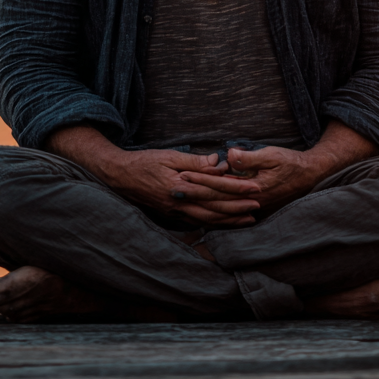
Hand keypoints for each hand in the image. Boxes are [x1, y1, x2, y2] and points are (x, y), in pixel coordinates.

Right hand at [105, 148, 261, 225]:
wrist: (120, 176)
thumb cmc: (144, 162)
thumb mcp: (169, 156)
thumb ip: (194, 162)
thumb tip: (217, 162)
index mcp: (180, 188)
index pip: (215, 190)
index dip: (236, 189)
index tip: (255, 188)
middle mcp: (179, 204)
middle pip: (215, 209)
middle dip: (238, 209)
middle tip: (258, 206)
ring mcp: (175, 213)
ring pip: (208, 220)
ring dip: (229, 220)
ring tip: (248, 219)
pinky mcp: (172, 215)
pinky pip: (197, 222)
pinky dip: (214, 223)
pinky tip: (224, 223)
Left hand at [180, 146, 316, 215]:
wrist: (310, 177)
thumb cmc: (291, 162)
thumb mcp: (272, 154)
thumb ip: (250, 157)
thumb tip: (229, 155)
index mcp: (253, 189)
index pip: (220, 185)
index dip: (200, 179)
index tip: (182, 174)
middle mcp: (251, 203)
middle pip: (216, 200)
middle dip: (194, 193)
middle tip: (173, 188)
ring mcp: (252, 208)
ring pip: (221, 209)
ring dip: (201, 202)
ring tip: (183, 197)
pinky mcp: (254, 208)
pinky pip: (229, 212)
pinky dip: (214, 210)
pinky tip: (202, 208)